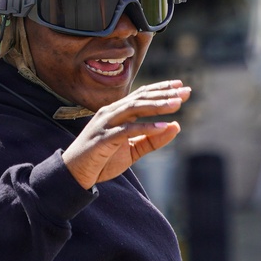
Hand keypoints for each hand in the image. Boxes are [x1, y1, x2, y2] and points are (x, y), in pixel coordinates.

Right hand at [63, 80, 190, 188]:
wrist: (75, 175)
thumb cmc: (103, 160)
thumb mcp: (133, 150)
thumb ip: (153, 139)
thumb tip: (177, 126)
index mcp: (118, 112)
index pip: (142, 95)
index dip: (162, 89)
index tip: (181, 85)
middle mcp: (111, 113)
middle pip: (141, 98)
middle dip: (164, 93)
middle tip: (186, 91)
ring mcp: (106, 124)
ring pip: (134, 108)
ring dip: (157, 105)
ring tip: (177, 104)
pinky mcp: (103, 138)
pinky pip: (127, 130)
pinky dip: (145, 127)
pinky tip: (162, 126)